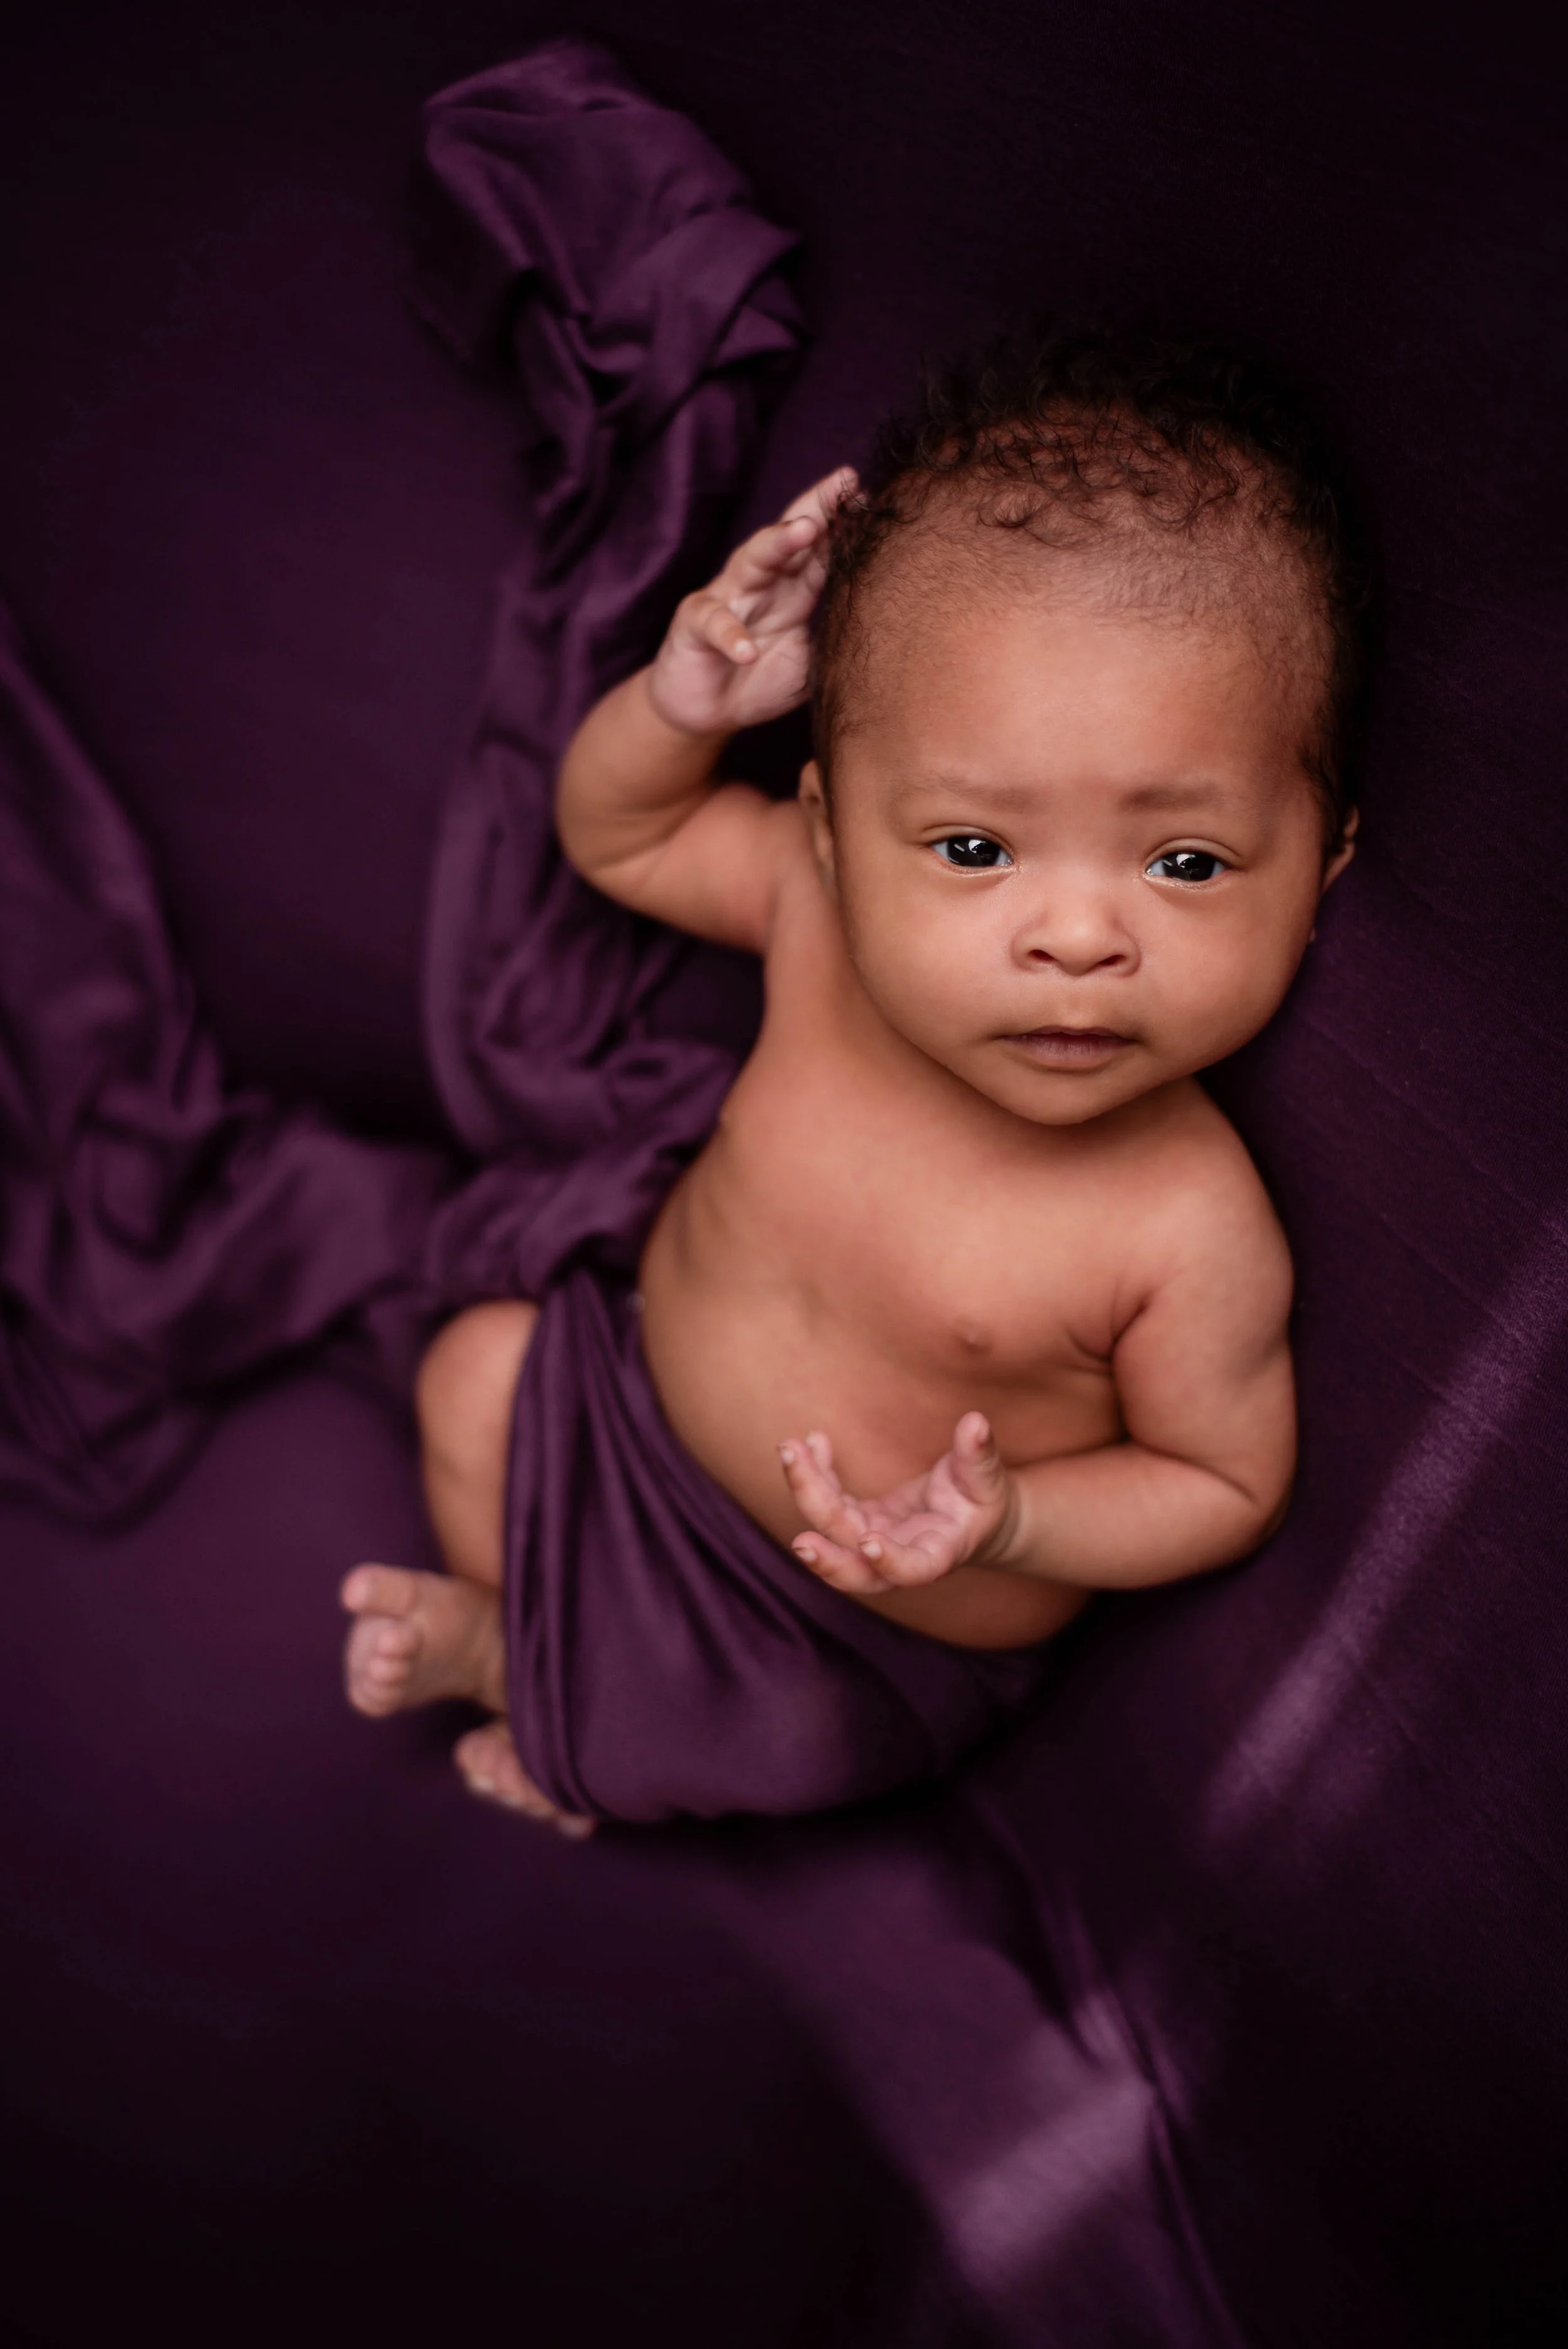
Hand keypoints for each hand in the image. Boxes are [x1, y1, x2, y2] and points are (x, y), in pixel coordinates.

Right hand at [646, 468, 856, 737]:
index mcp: (792, 591)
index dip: (843, 525)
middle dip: (817, 508)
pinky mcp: (693, 626)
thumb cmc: (758, 682)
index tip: (871, 499)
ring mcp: (725, 599)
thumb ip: (832, 640)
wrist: (706, 714)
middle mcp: (761, 584)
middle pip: (788, 537)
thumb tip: (879, 627)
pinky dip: (731, 637)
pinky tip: (747, 652)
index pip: (820, 550)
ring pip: (751, 561)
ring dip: (777, 543)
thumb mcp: (806, 661)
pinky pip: (715, 623)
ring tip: (805, 529)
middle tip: (845, 483)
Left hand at [777, 1414, 1016, 1596]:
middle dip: (827, 1556)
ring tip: (790, 1450)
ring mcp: (874, 1540)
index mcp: (938, 1552)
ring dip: (807, 1494)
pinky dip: (816, 1474)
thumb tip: (976, 1423)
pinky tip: (813, 1440)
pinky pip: (829, 1502)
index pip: (914, 1569)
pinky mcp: (859, 1521)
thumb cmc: (984, 1501)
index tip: (870, 1542)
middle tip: (800, 1542)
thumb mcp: (987, 1478)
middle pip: (856, 1569)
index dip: (892, 1562)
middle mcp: (898, 1554)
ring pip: (831, 1532)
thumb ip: (979, 1454)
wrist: (971, 1518)